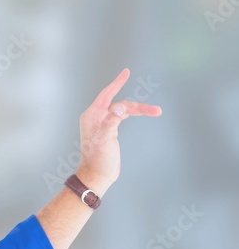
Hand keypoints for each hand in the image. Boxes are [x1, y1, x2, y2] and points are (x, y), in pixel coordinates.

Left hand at [78, 68, 161, 194]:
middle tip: (155, 110)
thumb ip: (110, 122)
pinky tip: (142, 113)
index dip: (118, 83)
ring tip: (156, 111)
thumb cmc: (98, 160)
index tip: (127, 72)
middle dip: (138, 106)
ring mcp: (103, 124)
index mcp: (92, 116)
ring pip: (124, 110)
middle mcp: (96, 117)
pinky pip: (122, 116)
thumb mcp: (104, 141)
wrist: (97, 176)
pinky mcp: (109, 131)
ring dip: (139, 110)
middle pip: (120, 103)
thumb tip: (119, 108)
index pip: (107, 94)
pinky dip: (133, 114)